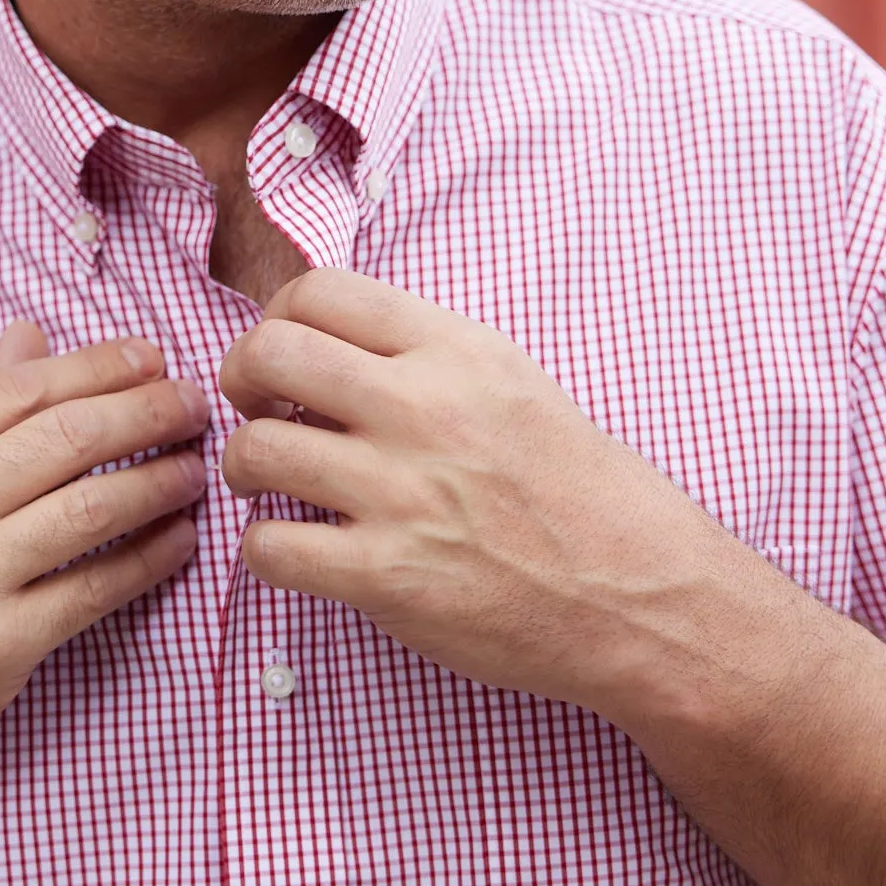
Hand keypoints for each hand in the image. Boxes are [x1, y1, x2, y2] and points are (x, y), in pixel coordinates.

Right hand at [0, 321, 205, 789]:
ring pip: (93, 507)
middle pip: (68, 437)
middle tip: (195, 402)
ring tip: (196, 465)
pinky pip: (94, 588)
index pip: (21, 389)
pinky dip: (147, 557)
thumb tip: (30, 340)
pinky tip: (178, 538)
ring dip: (160, 480)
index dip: (99, 366)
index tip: (151, 357)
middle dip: (147, 410)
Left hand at [218, 270, 729, 714]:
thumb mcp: (514, 384)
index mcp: (456, 351)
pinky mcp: (386, 576)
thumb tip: (331, 344)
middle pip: (268, 353)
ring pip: (254, 450)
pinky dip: (264, 549)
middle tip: (256, 411)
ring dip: (245, 467)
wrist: (644, 595)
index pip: (319, 290)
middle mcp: (423, 408)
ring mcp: (402, 494)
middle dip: (241, 379)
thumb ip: (427, 355)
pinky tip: (295, 549)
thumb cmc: (582, 493)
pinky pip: (269, 548)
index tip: (283, 357)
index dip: (277, 318)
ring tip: (269, 484)